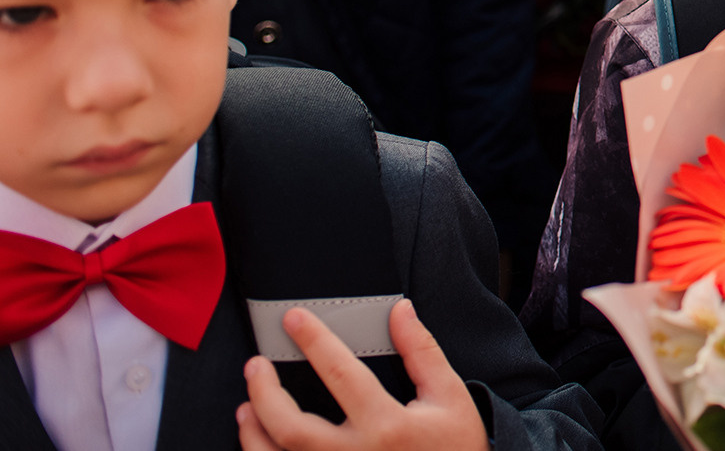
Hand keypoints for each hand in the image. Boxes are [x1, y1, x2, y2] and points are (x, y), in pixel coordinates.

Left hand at [236, 299, 489, 450]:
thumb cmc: (456, 446)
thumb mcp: (449, 395)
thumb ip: (421, 350)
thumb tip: (400, 310)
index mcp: (388, 426)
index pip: (340, 374)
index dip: (314, 340)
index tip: (294, 318)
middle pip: (292, 428)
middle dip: (265, 393)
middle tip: (255, 365)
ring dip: (253, 434)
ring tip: (246, 406)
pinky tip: (260, 443)